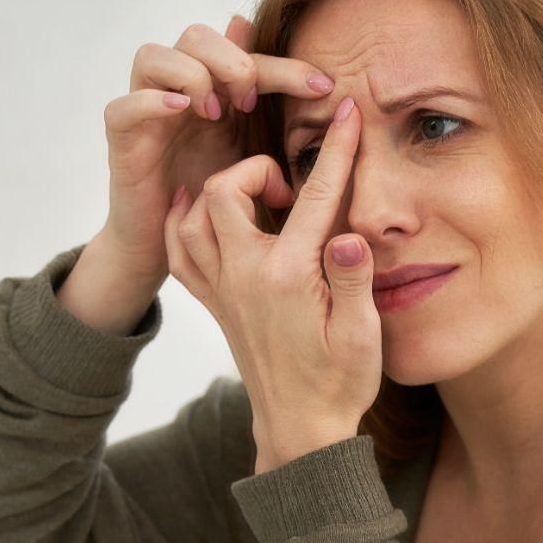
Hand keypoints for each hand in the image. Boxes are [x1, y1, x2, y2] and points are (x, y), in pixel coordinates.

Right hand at [91, 16, 333, 290]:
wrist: (175, 253)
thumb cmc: (220, 207)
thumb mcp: (264, 163)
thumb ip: (286, 130)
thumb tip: (323, 88)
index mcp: (215, 91)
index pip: (248, 54)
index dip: (285, 64)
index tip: (324, 86)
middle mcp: (177, 92)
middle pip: (195, 36)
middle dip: (229, 60)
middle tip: (249, 100)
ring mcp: (146, 113)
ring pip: (153, 56)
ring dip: (191, 75)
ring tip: (214, 112)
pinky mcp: (121, 142)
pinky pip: (123, 105)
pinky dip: (151, 100)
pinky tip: (181, 111)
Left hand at [164, 96, 379, 473]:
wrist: (300, 429)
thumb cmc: (339, 383)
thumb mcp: (362, 334)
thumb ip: (353, 280)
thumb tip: (348, 237)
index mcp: (286, 277)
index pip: (314, 197)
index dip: (335, 149)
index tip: (347, 112)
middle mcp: (244, 277)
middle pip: (225, 191)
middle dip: (257, 168)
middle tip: (289, 188)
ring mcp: (223, 290)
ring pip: (191, 218)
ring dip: (217, 191)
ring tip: (254, 196)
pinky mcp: (214, 303)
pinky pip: (179, 252)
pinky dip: (185, 222)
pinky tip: (204, 209)